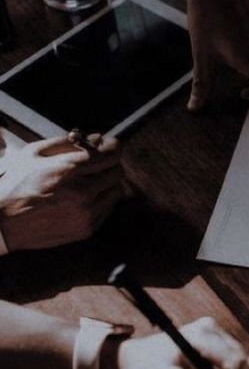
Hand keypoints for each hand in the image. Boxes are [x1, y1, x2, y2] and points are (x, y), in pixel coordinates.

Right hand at [0, 136, 123, 250]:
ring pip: (116, 191)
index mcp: (69, 169)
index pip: (112, 154)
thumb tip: (95, 138)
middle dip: (109, 164)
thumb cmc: (16, 183)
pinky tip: (82, 199)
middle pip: (118, 172)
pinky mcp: (86, 229)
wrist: (2, 222)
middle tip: (97, 164)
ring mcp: (86, 213)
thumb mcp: (34, 153)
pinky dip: (101, 201)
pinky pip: (108, 209)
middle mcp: (82, 192)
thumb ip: (67, 142)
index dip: (113, 147)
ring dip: (107, 184)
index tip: (110, 146)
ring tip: (88, 183)